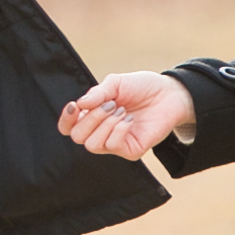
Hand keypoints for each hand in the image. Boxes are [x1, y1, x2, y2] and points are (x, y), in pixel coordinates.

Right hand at [56, 72, 195, 160]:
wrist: (168, 94)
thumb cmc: (141, 87)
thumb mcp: (116, 83)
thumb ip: (97, 93)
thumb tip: (79, 104)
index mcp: (92, 116)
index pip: (68, 127)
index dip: (66, 119)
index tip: (74, 106)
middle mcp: (100, 132)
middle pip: (77, 137)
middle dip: (91, 118)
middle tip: (110, 104)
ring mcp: (114, 144)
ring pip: (92, 145)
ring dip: (106, 124)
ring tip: (122, 110)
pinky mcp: (130, 151)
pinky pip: (113, 145)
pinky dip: (119, 129)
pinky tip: (129, 120)